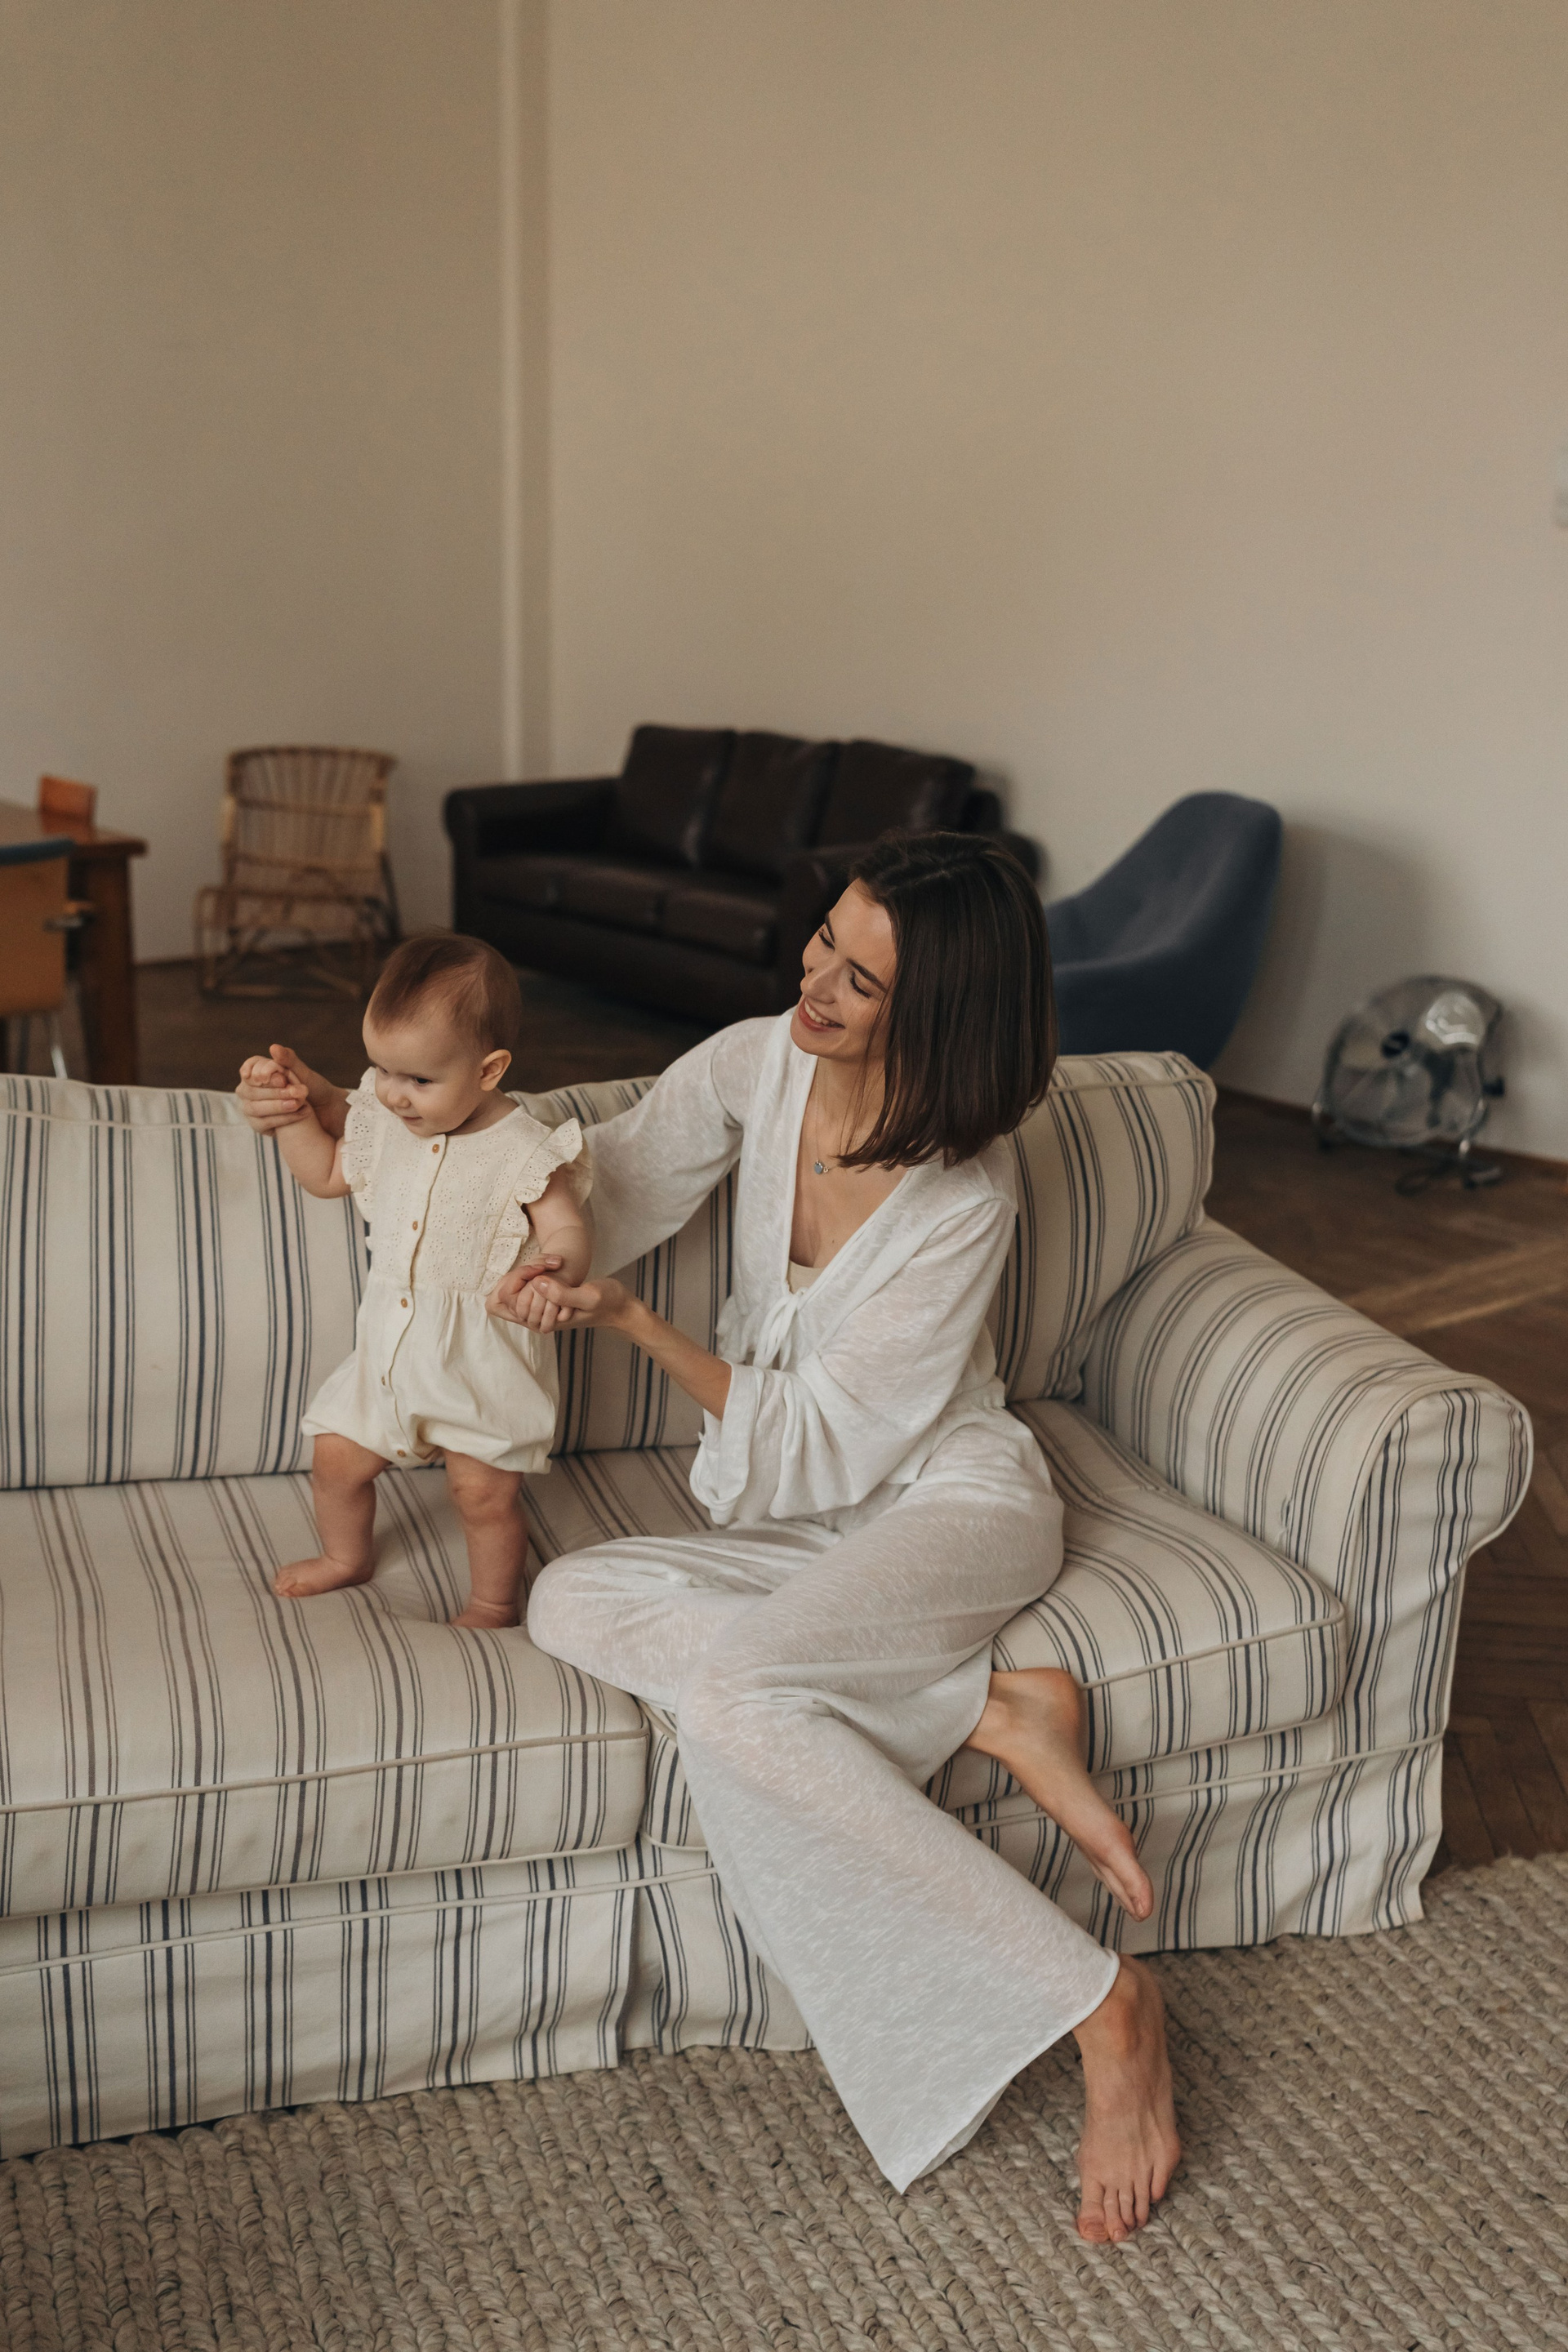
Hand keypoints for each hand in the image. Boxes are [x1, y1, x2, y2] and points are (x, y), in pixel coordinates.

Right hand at [236, 1050, 312, 1133]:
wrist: (326, 1110)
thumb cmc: (313, 1087)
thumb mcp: (303, 1072)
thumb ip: (288, 1060)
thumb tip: (273, 1048)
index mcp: (260, 1070)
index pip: (250, 1067)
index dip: (257, 1072)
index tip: (271, 1077)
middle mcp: (251, 1088)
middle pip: (250, 1089)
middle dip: (274, 1091)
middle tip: (296, 1092)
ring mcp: (251, 1107)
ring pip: (254, 1107)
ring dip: (277, 1105)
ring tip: (298, 1103)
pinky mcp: (258, 1124)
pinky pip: (262, 1123)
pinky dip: (283, 1118)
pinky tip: (301, 1114)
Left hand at [487, 1267, 632, 1334]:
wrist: (621, 1307)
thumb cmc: (609, 1302)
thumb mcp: (589, 1296)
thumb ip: (561, 1293)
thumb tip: (536, 1282)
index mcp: (542, 1320)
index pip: (503, 1303)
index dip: (512, 1282)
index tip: (536, 1270)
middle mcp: (538, 1317)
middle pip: (503, 1296)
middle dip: (518, 1275)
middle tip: (541, 1264)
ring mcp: (542, 1309)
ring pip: (514, 1290)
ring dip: (526, 1272)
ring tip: (547, 1263)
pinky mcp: (548, 1300)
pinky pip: (527, 1285)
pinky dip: (533, 1272)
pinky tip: (551, 1264)